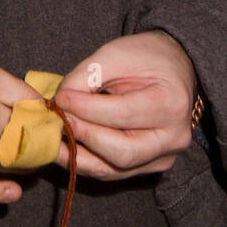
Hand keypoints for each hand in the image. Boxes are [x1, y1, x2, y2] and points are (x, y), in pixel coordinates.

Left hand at [51, 31, 197, 180]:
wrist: (172, 67)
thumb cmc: (145, 56)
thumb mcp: (115, 54)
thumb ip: (86, 77)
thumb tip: (59, 102)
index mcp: (171, 104)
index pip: (122, 115)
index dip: (85, 109)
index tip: (59, 99)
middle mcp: (173, 138)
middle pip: (121, 152)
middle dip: (83, 136)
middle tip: (57, 120)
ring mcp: (164, 157)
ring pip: (114, 169)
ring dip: (78, 157)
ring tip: (53, 141)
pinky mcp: (151, 166)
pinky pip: (114, 171)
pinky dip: (87, 161)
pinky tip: (66, 149)